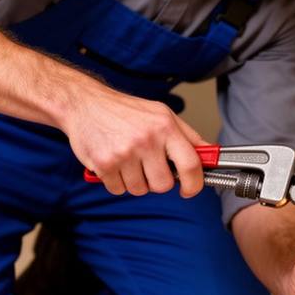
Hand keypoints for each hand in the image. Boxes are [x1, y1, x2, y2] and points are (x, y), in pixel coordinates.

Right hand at [60, 85, 206, 197]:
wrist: (84, 104)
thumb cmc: (125, 110)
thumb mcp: (161, 114)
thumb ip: (187, 136)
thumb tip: (210, 155)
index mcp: (165, 126)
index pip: (191, 164)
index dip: (194, 184)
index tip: (189, 189)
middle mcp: (146, 139)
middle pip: (163, 184)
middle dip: (156, 181)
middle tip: (146, 166)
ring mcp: (124, 153)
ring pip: (139, 190)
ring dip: (134, 181)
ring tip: (127, 160)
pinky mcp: (104, 164)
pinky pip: (119, 190)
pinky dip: (116, 182)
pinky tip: (113, 163)